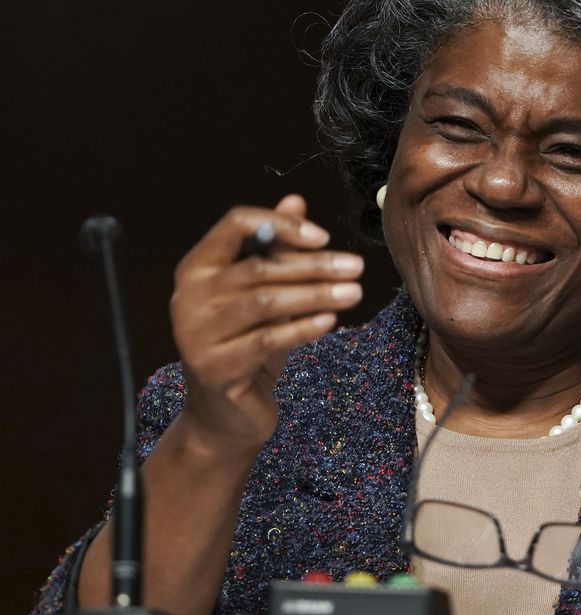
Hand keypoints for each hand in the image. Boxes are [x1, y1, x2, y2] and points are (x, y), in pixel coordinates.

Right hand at [170, 194, 362, 456]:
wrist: (225, 415)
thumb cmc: (248, 345)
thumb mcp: (263, 293)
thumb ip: (275, 247)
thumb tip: (296, 199)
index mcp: (197, 267)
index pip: (235, 224)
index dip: (281, 224)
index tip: (323, 236)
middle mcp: (188, 296)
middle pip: (257, 267)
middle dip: (313, 265)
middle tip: (357, 266)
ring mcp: (196, 334)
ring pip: (264, 302)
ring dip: (314, 294)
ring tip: (355, 292)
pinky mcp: (214, 369)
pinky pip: (266, 340)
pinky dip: (302, 327)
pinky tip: (331, 319)